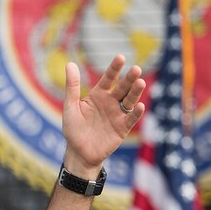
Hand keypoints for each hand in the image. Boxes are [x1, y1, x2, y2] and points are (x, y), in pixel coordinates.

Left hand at [61, 55, 145, 174]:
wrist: (79, 153)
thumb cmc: (73, 129)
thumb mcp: (70, 106)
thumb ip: (72, 87)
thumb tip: (70, 64)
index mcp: (98, 95)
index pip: (108, 79)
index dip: (114, 69)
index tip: (120, 57)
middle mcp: (110, 102)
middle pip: (122, 88)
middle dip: (129, 79)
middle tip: (136, 69)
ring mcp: (118, 115)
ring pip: (129, 101)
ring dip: (135, 92)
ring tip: (141, 82)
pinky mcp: (122, 128)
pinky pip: (131, 119)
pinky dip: (136, 113)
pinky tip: (139, 105)